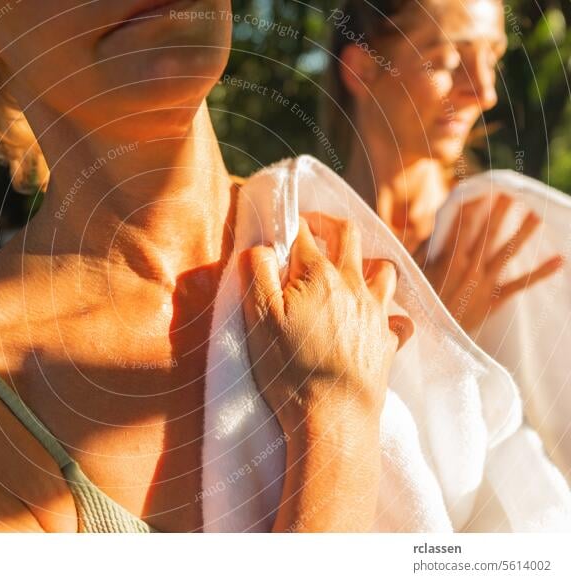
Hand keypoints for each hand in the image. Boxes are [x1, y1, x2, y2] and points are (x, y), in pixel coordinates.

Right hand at [238, 212, 413, 435]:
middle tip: (312, 228)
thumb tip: (261, 246)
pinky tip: (376, 318)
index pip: (304, 233)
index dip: (290, 224)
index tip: (280, 227)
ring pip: (382, 268)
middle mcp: (353, 285)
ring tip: (348, 269)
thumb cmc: (290, 370)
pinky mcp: (387, 341)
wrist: (334, 418)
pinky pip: (399, 316)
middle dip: (328, 223)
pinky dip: (389, 311)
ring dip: (365, 261)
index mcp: (319, 276)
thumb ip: (256, 273)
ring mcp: (375, 312)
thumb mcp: (258, 319)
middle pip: (348, 235)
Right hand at [415, 194, 563, 333]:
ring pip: (507, 252)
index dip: (474, 206)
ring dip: (523, 233)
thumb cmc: (418, 304)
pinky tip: (559, 260)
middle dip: (500, 212)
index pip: (464, 225)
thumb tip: (433, 230)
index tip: (484, 190)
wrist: (429, 336)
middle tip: (513, 193)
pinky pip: (521, 284)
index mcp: (448, 259)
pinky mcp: (495, 298)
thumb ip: (423, 250)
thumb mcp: (413, 273)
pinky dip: (540, 272)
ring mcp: (484, 283)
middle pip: (488, 233)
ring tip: (537, 215)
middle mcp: (469, 267)